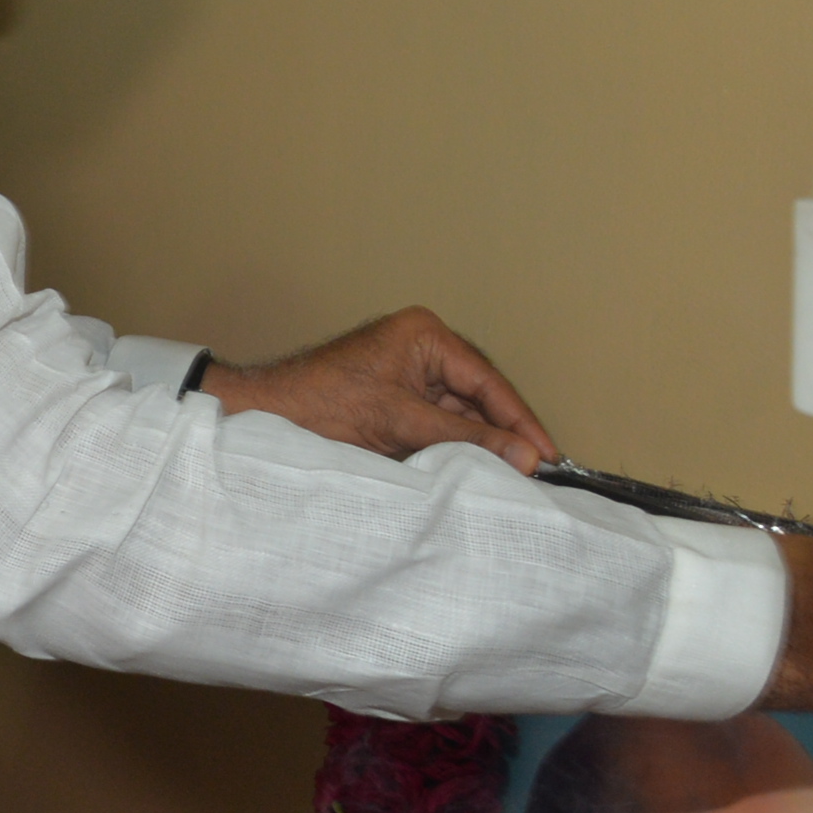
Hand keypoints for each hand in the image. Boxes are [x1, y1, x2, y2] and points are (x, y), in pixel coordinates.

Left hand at [196, 307, 557, 472]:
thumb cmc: (318, 406)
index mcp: (425, 335)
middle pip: (480, 396)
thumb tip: (525, 456)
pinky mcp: (396, 400)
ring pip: (462, 413)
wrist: (265, 417)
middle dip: (506, 433)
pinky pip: (439, 423)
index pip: (487, 380)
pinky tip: (478, 469)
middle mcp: (422, 347)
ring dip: (483, 444)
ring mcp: (409, 373)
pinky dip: (457, 446)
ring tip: (515, 476)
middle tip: (539, 472)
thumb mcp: (401, 422)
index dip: (520, 420)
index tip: (548, 454)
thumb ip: (466, 438)